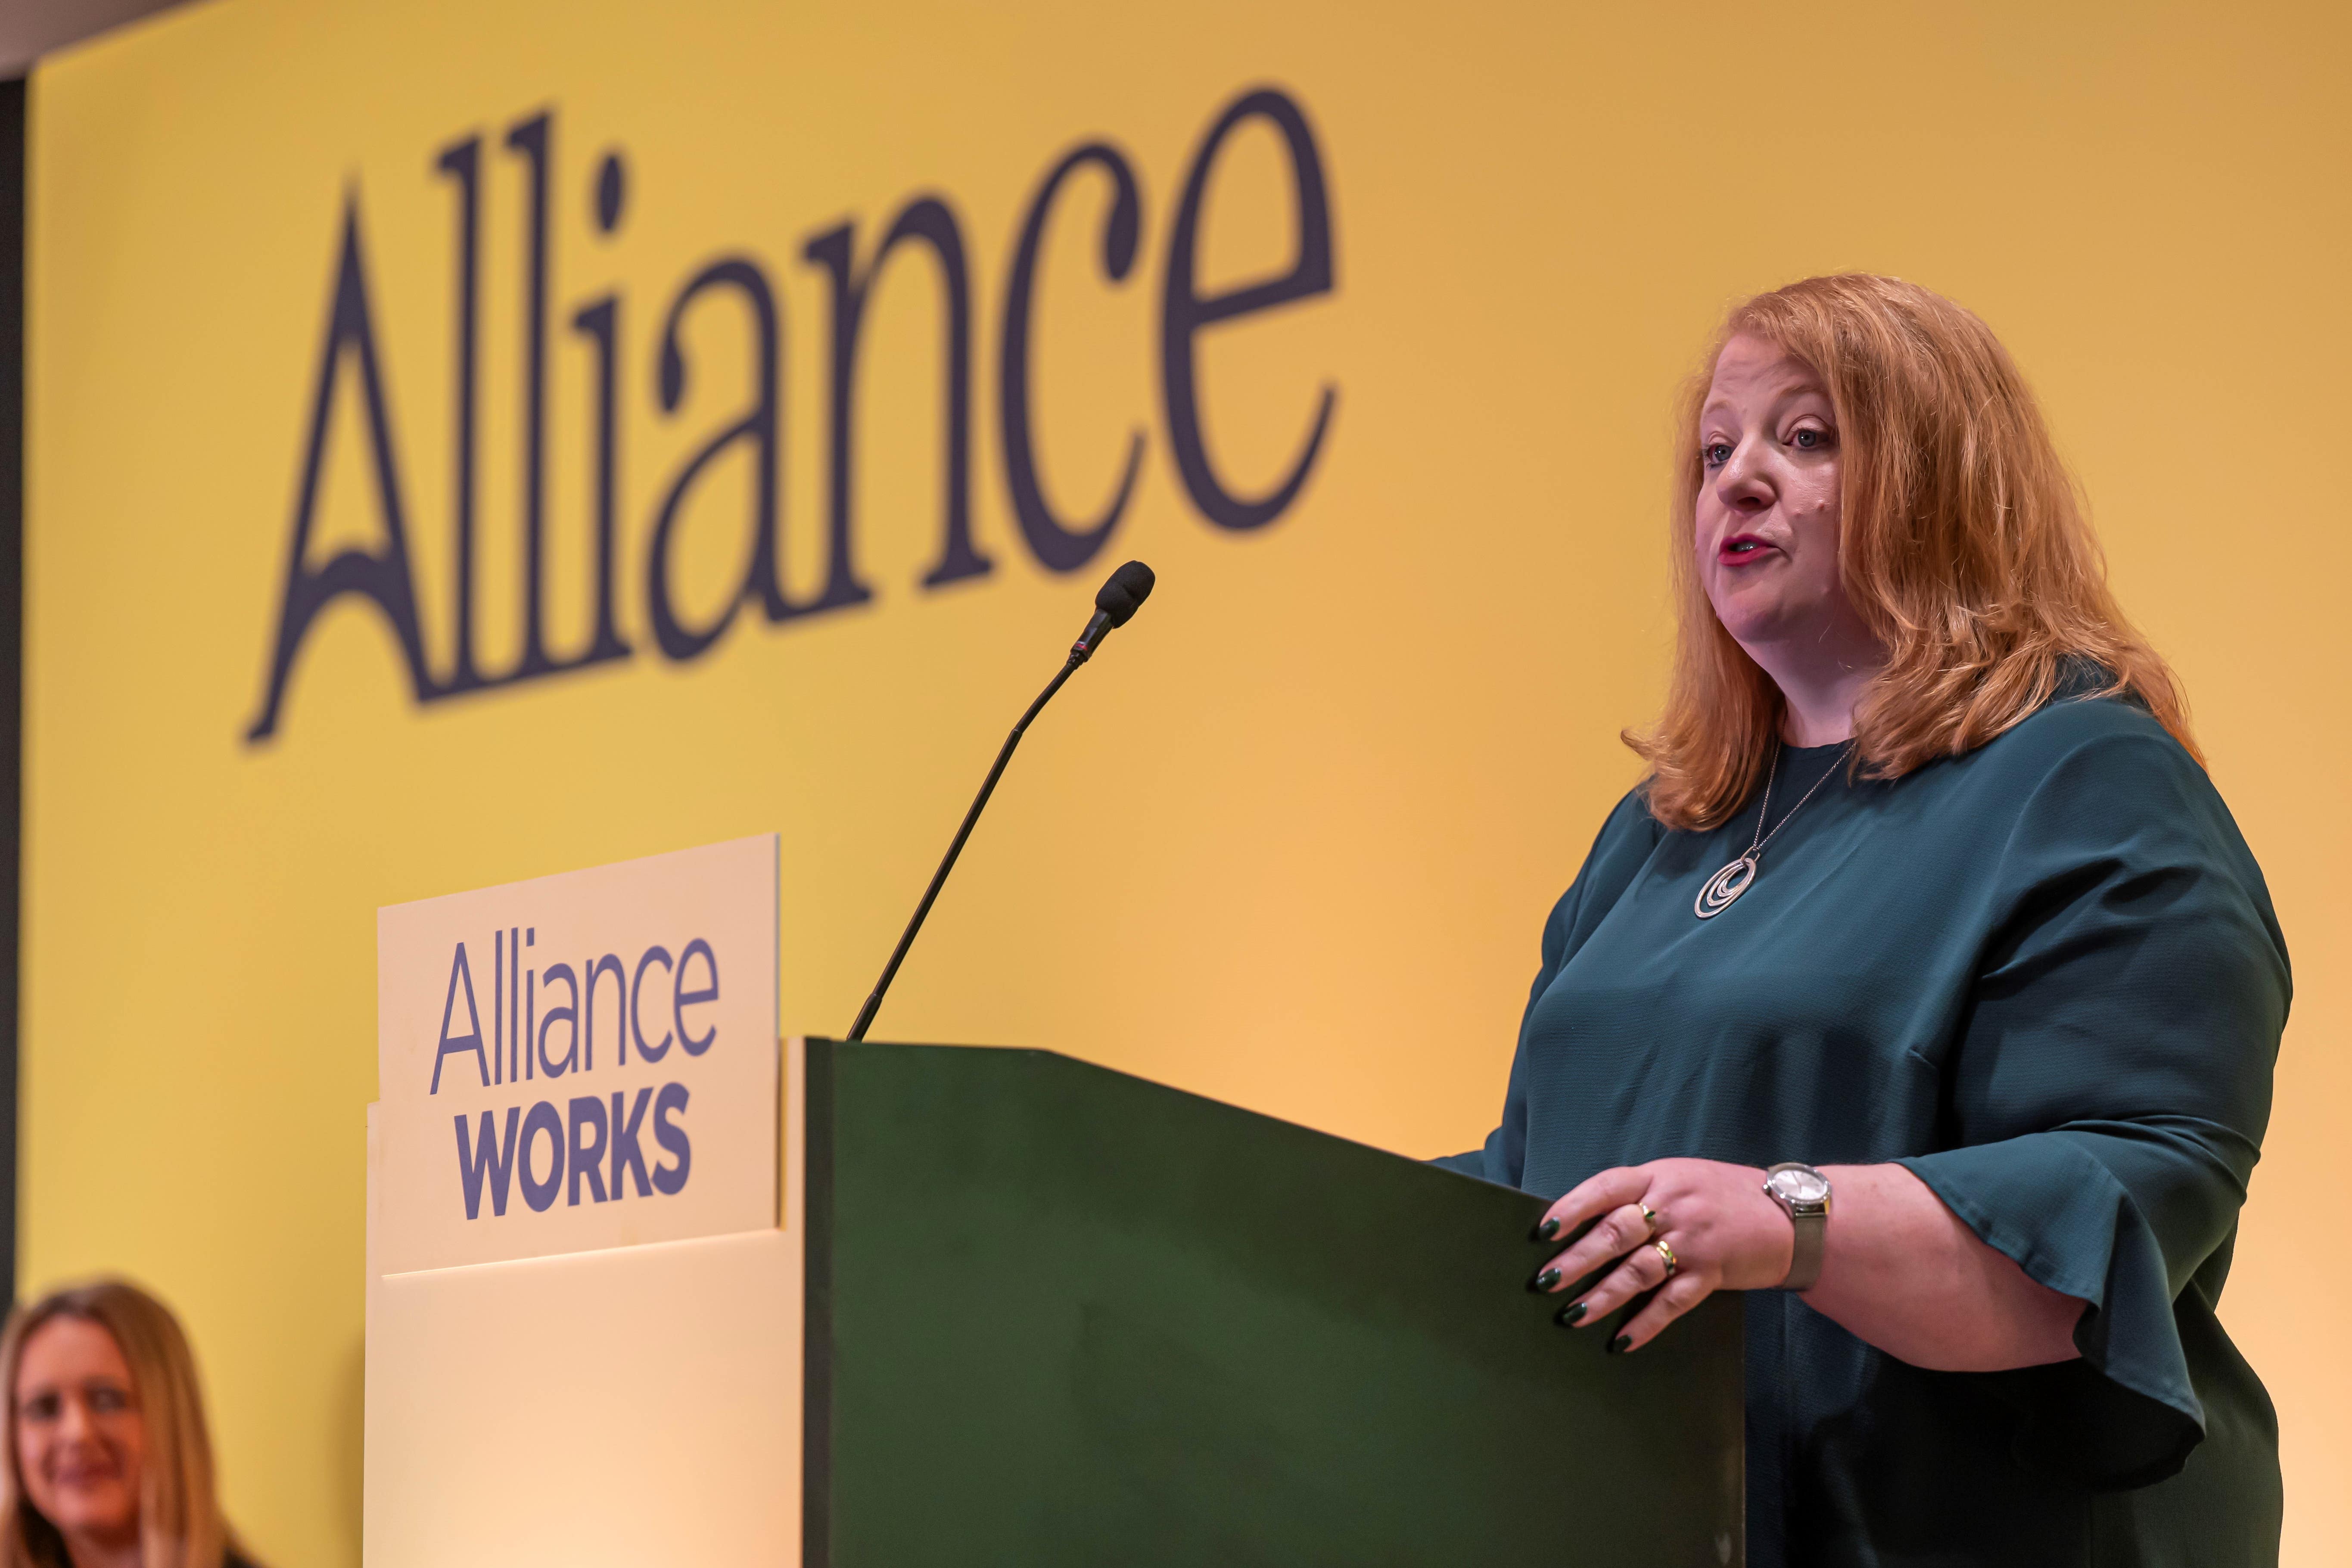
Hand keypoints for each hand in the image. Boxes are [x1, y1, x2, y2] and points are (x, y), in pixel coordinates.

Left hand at [1529, 1159, 1794, 1352]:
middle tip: (1545, 1280)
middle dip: (1576, 1258)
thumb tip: (1586, 1220)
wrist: (1791, 1215)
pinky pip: (1673, 1301)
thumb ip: (1639, 1193)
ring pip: (1638, 1270)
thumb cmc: (1723, 1194)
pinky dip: (1646, 1323)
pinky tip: (1621, 1340)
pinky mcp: (1712, 1273)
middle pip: (1616, 1232)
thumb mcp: (1679, 1177)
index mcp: (1659, 1176)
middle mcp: (1673, 1205)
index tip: (1543, 1231)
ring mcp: (1693, 1241)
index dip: (1572, 1208)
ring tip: (1572, 1314)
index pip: (1605, 1187)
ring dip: (1603, 1295)